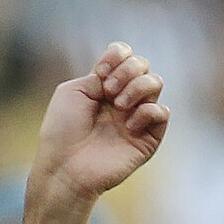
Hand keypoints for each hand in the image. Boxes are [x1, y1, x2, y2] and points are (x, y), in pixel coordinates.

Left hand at [31, 43, 166, 207]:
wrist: (65, 167)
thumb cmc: (62, 132)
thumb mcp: (73, 91)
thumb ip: (99, 74)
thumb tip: (121, 76)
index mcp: (103, 86)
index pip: (125, 55)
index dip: (118, 56)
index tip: (101, 72)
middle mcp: (122, 99)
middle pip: (143, 65)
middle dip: (128, 69)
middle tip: (109, 90)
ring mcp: (136, 117)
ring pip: (156, 82)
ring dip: (137, 87)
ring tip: (118, 105)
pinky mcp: (147, 138)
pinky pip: (162, 112)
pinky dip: (146, 112)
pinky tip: (128, 125)